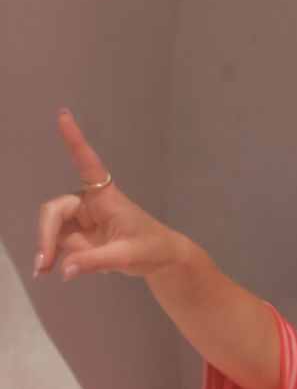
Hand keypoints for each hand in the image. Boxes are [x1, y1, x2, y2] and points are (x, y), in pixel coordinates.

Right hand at [36, 112, 184, 281]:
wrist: (161, 258)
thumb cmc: (151, 248)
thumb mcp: (127, 257)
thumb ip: (95, 262)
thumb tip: (64, 270)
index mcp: (106, 196)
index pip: (88, 164)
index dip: (75, 141)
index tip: (64, 115)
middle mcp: (89, 201)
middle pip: (54, 211)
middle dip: (46, 237)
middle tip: (44, 265)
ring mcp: (81, 217)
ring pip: (54, 230)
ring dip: (49, 250)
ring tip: (52, 272)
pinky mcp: (78, 231)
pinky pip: (59, 242)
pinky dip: (57, 257)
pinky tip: (60, 271)